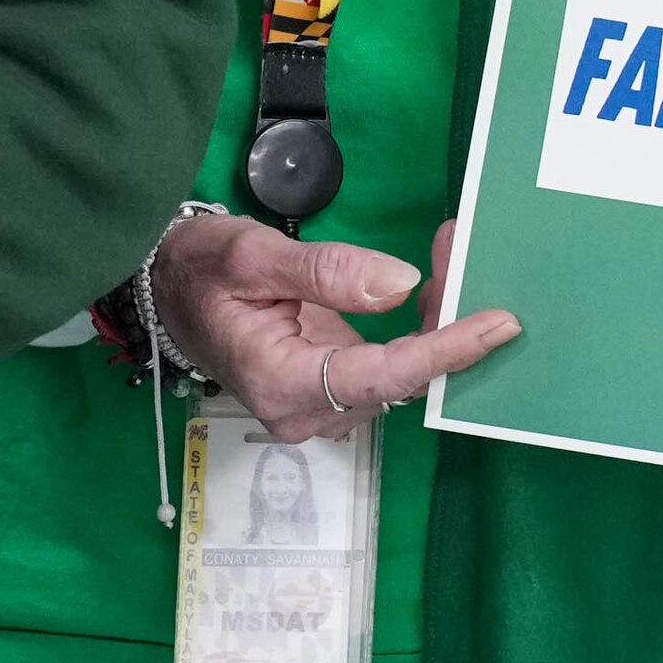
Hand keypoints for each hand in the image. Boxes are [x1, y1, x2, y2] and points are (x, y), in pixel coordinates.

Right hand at [155, 212, 516, 442]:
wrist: (166, 291)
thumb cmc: (200, 269)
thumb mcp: (253, 255)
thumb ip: (325, 272)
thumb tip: (400, 287)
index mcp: (278, 382)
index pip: (379, 377)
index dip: (443, 353)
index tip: (497, 325)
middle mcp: (302, 410)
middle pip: (397, 378)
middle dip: (446, 321)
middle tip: (465, 251)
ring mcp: (317, 405)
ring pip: (398, 375)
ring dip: (437, 322)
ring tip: (452, 255)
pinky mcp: (329, 388)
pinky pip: (387, 366)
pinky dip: (419, 328)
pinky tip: (435, 285)